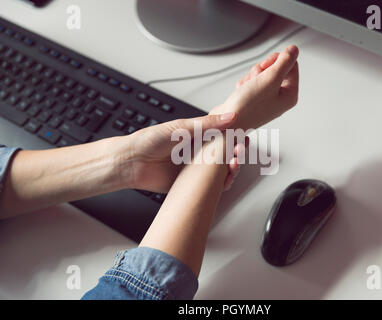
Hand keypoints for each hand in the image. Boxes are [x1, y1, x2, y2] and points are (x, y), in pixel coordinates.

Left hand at [122, 113, 244, 192]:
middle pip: (226, 154)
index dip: (236, 138)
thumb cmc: (150, 141)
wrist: (132, 163)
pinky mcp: (192, 184)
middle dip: (237, 154)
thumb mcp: (181, 127)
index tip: (244, 138)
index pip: (223, 136)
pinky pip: (211, 186)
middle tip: (239, 152)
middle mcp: (198, 152)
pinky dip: (221, 185)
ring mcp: (196, 169)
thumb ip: (207, 124)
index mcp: (197, 136)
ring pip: (221, 171)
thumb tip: (230, 116)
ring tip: (232, 166)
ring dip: (232, 170)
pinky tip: (225, 180)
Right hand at [210, 45, 298, 129]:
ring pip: (262, 74)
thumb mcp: (270, 79)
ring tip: (247, 87)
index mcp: (290, 95)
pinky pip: (251, 82)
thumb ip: (285, 62)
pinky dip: (245, 84)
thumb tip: (294, 50)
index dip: (277, 60)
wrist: (225, 123)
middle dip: (262, 70)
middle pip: (276, 68)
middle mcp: (280, 98)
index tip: (266, 66)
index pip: (292, 64)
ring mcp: (266, 99)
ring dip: (252, 76)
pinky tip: (241, 93)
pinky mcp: (253, 99)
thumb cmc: (246, 108)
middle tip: (256, 78)